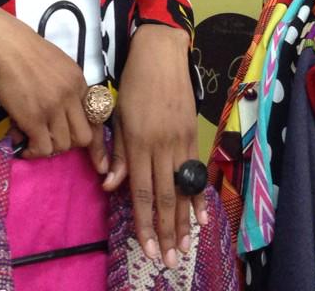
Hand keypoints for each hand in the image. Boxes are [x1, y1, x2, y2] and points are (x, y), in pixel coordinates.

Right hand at [0, 4, 106, 169]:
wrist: (2, 44)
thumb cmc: (23, 50)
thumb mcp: (56, 64)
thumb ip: (65, 87)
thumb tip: (60, 114)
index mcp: (78, 81)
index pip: (96, 117)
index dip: (96, 142)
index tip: (98, 161)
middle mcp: (71, 95)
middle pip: (83, 136)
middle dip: (69, 143)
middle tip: (51, 138)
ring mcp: (53, 107)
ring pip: (63, 145)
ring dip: (48, 146)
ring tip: (33, 139)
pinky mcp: (34, 118)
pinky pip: (42, 148)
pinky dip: (33, 151)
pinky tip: (23, 146)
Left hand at [102, 23, 206, 269]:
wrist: (160, 54)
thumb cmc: (132, 83)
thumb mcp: (116, 115)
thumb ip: (117, 153)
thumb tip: (111, 185)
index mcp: (138, 142)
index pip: (142, 192)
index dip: (145, 223)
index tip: (146, 248)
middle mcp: (161, 145)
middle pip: (166, 197)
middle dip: (167, 231)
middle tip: (169, 260)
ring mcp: (180, 140)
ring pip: (183, 188)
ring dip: (185, 221)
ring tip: (186, 247)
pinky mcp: (192, 134)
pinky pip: (195, 170)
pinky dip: (200, 195)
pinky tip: (204, 216)